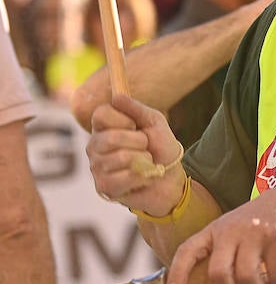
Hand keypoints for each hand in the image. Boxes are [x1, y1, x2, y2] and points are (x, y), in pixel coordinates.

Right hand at [87, 93, 185, 214]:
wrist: (171, 177)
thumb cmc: (160, 148)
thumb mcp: (154, 122)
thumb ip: (136, 109)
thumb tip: (116, 96)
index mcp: (103, 128)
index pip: (100, 114)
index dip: (123, 119)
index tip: (136, 126)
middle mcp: (95, 147)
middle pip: (110, 137)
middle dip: (139, 142)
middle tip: (145, 147)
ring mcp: (97, 167)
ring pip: (121, 158)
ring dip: (144, 160)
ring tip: (145, 163)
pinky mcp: (104, 187)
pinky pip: (125, 177)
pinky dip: (143, 176)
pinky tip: (143, 178)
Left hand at [166, 176, 275, 283]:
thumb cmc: (267, 217)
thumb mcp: (239, 226)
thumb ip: (227, 248)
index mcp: (218, 228)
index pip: (189, 250)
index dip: (178, 272)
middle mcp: (233, 230)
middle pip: (219, 273)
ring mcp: (256, 233)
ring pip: (246, 277)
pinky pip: (275, 273)